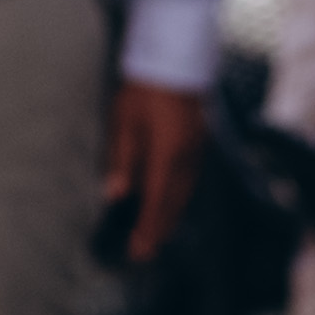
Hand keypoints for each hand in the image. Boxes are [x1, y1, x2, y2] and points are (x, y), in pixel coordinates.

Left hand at [105, 82, 207, 263]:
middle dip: (159, 229)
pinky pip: (190, 180)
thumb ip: (121, 161)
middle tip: (146, 253)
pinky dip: (179, 198)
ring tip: (158, 234)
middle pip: (173, 203)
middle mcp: (186, 158)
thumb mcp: (124, 123)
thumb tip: (115, 194)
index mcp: (166, 154)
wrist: (175, 62)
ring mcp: (196, 151)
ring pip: (184, 193)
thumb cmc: (144, 89)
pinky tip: (171, 203)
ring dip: (170, 216)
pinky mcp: (199, 144)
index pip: (155, 201)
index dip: (147, 228)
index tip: (139, 249)